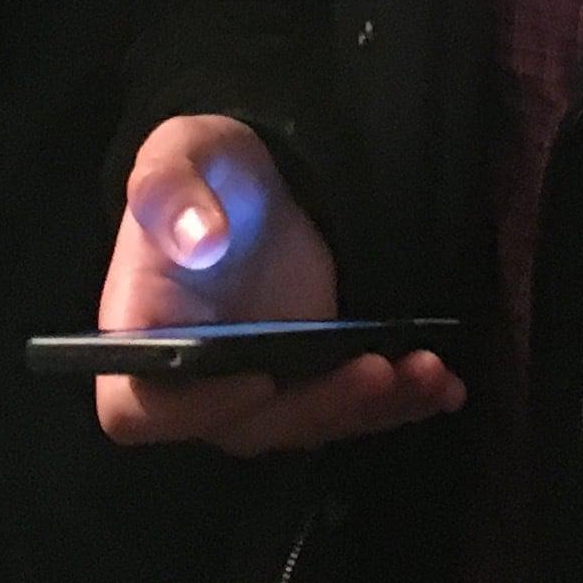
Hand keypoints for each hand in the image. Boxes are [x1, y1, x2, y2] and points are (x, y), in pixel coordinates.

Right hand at [91, 114, 462, 454]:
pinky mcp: (307, 379)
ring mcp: (254, 388)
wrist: (249, 182)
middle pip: (244, 427)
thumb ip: (171, 191)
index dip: (191, 409)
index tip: (253, 378)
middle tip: (377, 369)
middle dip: (318, 407)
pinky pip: (346, 409)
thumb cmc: (200, 169)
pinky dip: (397, 403)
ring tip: (427, 373)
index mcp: (140, 336)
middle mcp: (193, 382)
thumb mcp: (179, 155)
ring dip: (371, 408)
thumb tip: (198, 239)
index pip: (139, 410)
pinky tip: (443, 387)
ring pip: (308, 425)